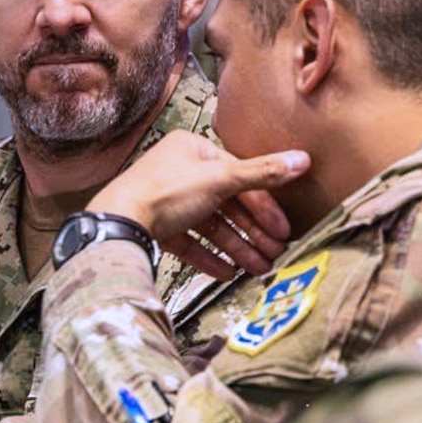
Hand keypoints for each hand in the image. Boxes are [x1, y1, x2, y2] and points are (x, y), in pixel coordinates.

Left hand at [91, 130, 306, 278]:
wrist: (119, 222)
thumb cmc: (165, 192)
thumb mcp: (220, 179)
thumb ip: (262, 173)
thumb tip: (302, 159)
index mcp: (193, 150)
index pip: (239, 177)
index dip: (264, 205)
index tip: (282, 229)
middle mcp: (180, 172)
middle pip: (226, 205)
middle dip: (253, 232)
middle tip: (275, 253)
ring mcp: (166, 201)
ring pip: (210, 226)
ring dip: (237, 247)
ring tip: (259, 269)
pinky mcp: (156, 226)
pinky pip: (190, 242)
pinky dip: (209, 257)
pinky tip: (228, 273)